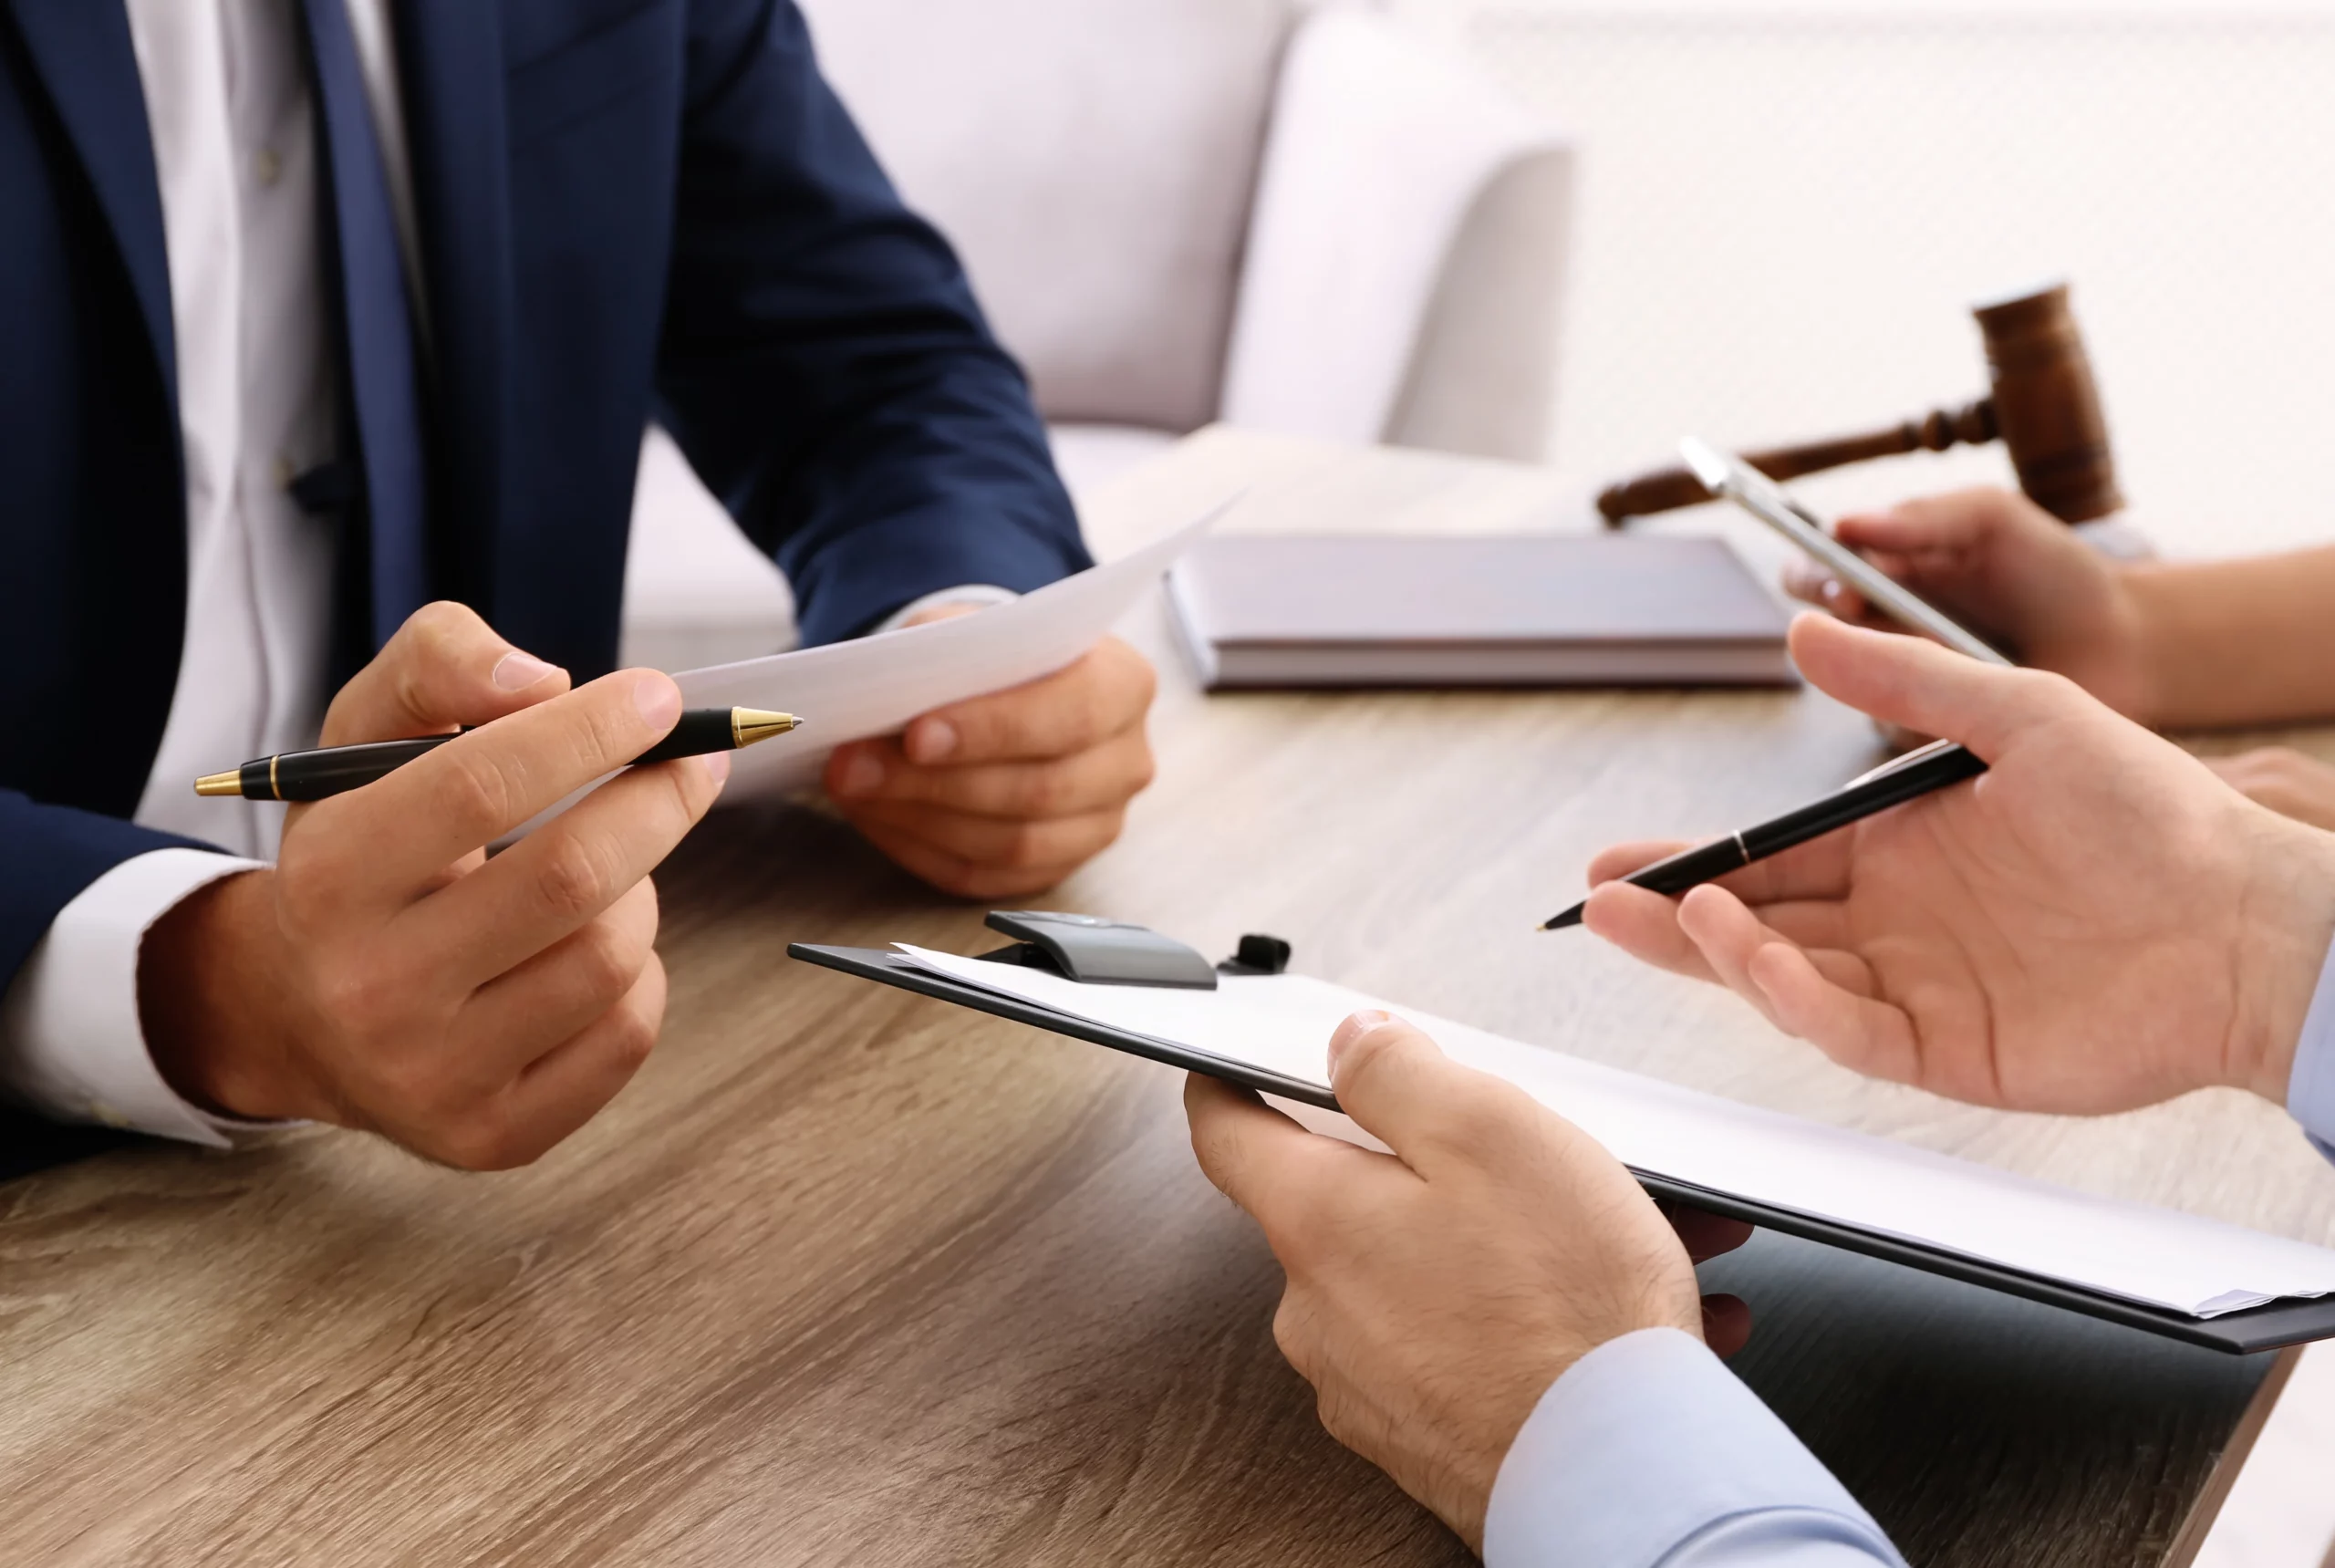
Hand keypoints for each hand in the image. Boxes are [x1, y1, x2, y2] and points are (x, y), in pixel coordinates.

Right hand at [138, 603, 727, 1167]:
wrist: (301, 1015)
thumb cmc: (360, 851)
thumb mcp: (364, 735)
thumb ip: (441, 663)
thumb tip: (544, 681)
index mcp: (331, 875)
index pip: (482, 786)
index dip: (590, 730)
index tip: (660, 697)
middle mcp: (371, 989)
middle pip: (571, 877)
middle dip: (657, 802)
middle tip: (693, 762)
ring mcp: (434, 1076)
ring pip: (612, 955)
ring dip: (642, 888)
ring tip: (609, 867)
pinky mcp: (494, 1135)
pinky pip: (628, 1033)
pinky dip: (639, 971)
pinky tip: (597, 944)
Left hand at [824, 608, 1155, 898]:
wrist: (1003, 689)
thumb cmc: (990, 655)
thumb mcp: (969, 628)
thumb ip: (944, 656)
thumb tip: (885, 700)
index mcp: (1124, 685)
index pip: (1072, 715)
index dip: (993, 730)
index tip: (915, 734)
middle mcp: (1126, 760)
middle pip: (1040, 789)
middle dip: (935, 782)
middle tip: (855, 766)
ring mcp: (1100, 823)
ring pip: (1013, 844)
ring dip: (921, 819)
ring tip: (855, 788)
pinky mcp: (1058, 866)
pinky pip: (989, 877)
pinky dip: (923, 851)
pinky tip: (878, 817)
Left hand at [1185, 1011, 1750, 1550]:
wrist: (1624, 1479)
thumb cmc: (1563, 1308)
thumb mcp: (1485, 1131)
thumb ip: (1399, 1073)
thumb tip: (1349, 1045)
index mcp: (1318, 1223)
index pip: (1229, 1134)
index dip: (1232, 1085)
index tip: (1235, 1066)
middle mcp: (1321, 1313)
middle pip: (1347, 1206)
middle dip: (1433, 1172)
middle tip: (1525, 1159)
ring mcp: (1369, 1385)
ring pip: (1426, 1277)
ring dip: (1507, 1251)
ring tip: (1618, 1242)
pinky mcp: (1427, 1438)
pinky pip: (1468, 1348)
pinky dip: (1531, 1321)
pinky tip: (1621, 1317)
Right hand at [1584, 614, 2334, 1113]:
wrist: (2252, 919)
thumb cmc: (2155, 812)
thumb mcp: (2021, 712)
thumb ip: (1904, 683)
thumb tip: (1802, 631)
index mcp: (1902, 849)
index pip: (1771, 860)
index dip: (1693, 861)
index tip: (1624, 860)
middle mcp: (1897, 923)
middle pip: (1754, 925)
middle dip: (1671, 916)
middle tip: (1601, 901)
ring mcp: (1918, 991)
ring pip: (1783, 980)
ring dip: (1715, 953)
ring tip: (1664, 915)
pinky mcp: (1951, 1052)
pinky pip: (1848, 1032)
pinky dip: (1792, 1001)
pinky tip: (1756, 959)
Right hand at [1786, 487, 2153, 720]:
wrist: (2118, 644)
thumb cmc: (2053, 569)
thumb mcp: (1991, 520)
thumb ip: (1923, 517)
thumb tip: (1845, 524)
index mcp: (1884, 567)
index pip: (1816, 566)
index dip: (1815, 573)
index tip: (1842, 581)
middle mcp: (1880, 624)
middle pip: (1817, 628)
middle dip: (1835, 623)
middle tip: (1870, 615)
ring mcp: (1902, 679)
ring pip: (1851, 684)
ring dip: (1888, 670)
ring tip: (1948, 651)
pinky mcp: (1928, 727)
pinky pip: (1893, 727)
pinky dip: (1917, 711)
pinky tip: (1968, 692)